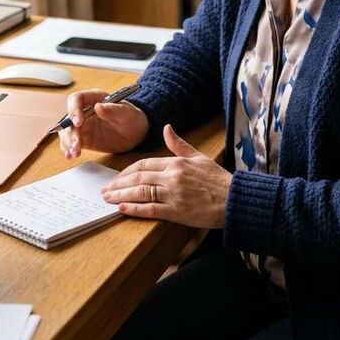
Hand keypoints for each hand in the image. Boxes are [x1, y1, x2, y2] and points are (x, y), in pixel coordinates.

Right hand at [58, 89, 148, 158]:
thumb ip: (113, 110)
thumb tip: (98, 107)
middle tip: (77, 144)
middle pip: (69, 118)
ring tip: (75, 153)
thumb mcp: (126, 113)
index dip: (74, 110)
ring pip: (68, 132)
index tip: (79, 122)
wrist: (136, 132)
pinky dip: (69, 149)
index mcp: (94, 99)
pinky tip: (70, 156)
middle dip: (71, 131)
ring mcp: (83, 125)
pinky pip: (72, 143)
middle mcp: (84, 111)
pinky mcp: (84, 138)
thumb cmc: (132, 117)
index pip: (76, 99)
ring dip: (68, 142)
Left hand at [101, 124, 231, 228]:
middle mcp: (172, 177)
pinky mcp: (177, 211)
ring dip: (121, 195)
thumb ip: (179, 144)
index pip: (144, 164)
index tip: (117, 177)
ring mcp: (173, 194)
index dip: (127, 171)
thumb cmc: (218, 179)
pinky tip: (123, 208)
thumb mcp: (198, 157)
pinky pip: (151, 209)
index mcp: (176, 163)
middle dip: (118, 183)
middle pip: (138, 177)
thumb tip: (166, 128)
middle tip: (104, 189)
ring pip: (140, 192)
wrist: (234, 199)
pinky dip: (135, 209)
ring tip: (107, 198)